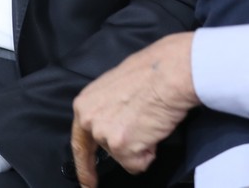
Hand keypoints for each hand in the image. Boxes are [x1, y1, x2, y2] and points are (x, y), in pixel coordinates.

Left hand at [71, 32, 198, 186]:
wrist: (168, 72)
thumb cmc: (151, 72)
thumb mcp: (116, 86)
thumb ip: (108, 107)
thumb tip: (117, 118)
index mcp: (85, 103)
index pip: (80, 142)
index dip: (84, 165)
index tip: (86, 181)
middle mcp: (89, 119)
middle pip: (108, 149)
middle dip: (124, 146)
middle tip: (138, 133)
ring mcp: (103, 134)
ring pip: (124, 157)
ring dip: (140, 145)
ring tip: (149, 119)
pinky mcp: (121, 146)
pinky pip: (138, 164)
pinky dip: (149, 152)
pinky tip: (153, 130)